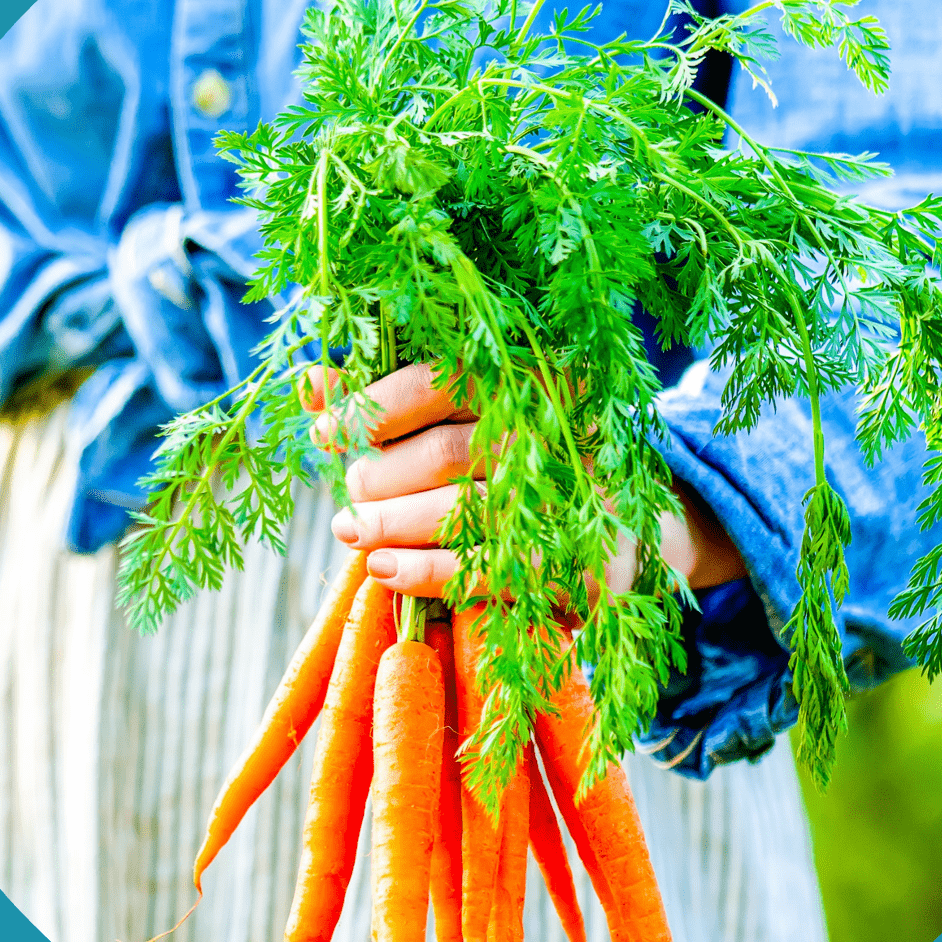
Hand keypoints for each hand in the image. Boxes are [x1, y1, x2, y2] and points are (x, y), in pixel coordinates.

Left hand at [301, 362, 745, 599]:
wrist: (629, 526)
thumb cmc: (524, 459)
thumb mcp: (468, 415)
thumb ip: (390, 400)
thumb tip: (311, 383)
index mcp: (536, 370)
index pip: (440, 378)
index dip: (371, 409)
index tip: (326, 434)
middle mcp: (564, 427)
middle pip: (444, 451)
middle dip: (378, 479)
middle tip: (349, 498)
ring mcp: (579, 497)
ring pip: (463, 510)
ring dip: (392, 526)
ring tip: (353, 532)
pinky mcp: (584, 564)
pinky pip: (491, 569)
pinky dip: (427, 572)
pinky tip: (385, 569)